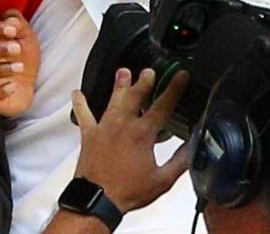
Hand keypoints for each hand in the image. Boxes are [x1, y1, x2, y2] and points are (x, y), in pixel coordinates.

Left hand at [71, 68, 191, 213]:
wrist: (98, 198)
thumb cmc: (129, 191)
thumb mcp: (163, 180)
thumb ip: (180, 161)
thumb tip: (193, 146)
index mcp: (142, 133)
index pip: (163, 105)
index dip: (174, 88)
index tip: (181, 75)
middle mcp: (122, 124)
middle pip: (135, 96)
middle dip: (144, 81)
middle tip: (149, 71)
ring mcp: (104, 127)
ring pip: (113, 99)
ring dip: (119, 85)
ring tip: (123, 71)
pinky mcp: (89, 134)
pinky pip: (83, 114)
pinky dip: (80, 103)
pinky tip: (76, 93)